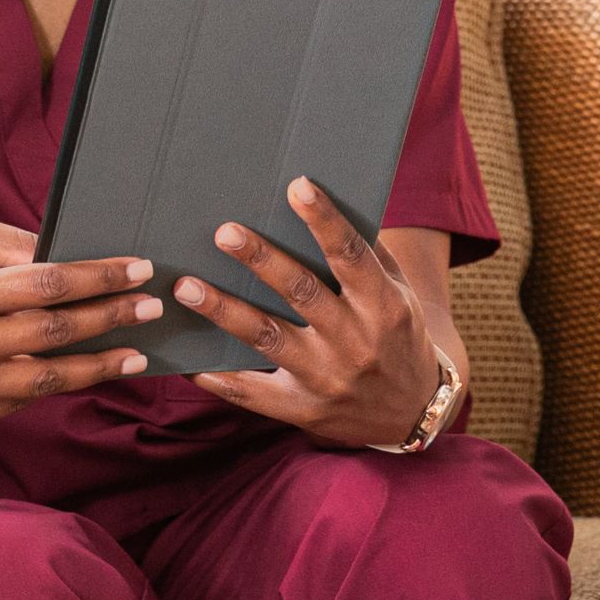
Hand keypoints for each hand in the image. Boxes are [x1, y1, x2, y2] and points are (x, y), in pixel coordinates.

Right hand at [0, 216, 162, 429]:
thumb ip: (13, 244)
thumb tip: (72, 255)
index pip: (49, 285)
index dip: (100, 278)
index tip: (139, 271)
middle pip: (56, 334)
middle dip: (111, 319)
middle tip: (151, 308)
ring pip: (46, 379)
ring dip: (98, 366)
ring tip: (134, 353)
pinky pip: (17, 401)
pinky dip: (53, 385)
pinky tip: (80, 370)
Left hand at [181, 181, 452, 449]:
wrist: (414, 413)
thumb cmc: (398, 337)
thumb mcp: (400, 295)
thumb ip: (369, 255)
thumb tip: (328, 206)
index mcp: (383, 306)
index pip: (351, 255)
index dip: (325, 220)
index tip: (297, 186)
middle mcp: (356, 341)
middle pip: (301, 292)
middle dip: (261, 260)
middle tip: (224, 232)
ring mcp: (328, 378)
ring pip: (268, 338)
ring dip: (225, 310)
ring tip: (186, 288)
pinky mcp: (305, 409)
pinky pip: (255, 394)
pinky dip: (221, 380)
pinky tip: (190, 362)